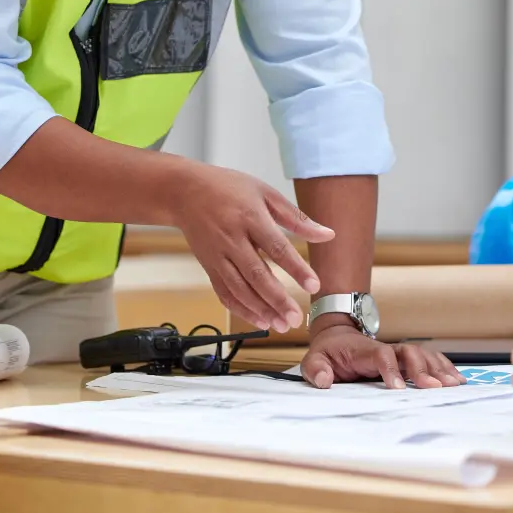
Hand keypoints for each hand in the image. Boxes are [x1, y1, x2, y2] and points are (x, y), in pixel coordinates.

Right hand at [165, 163, 334, 332]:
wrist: (184, 191)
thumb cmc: (228, 188)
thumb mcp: (265, 193)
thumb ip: (296, 217)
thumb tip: (327, 234)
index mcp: (250, 217)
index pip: (276, 247)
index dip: (296, 268)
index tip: (314, 285)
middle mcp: (232, 239)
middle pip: (256, 274)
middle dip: (277, 299)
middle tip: (296, 318)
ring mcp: (218, 255)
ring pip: (239, 288)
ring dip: (260, 309)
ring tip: (281, 324)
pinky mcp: (209, 266)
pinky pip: (224, 292)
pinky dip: (240, 309)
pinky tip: (258, 320)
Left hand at [299, 321, 463, 388]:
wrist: (337, 336)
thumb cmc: (327, 352)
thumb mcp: (313, 360)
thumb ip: (316, 370)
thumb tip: (325, 381)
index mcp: (363, 351)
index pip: (381, 356)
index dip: (391, 370)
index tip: (398, 388)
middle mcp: (385, 349)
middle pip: (409, 352)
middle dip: (423, 369)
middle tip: (435, 388)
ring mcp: (397, 353)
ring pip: (423, 354)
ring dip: (439, 368)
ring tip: (455, 384)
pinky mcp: (405, 359)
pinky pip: (428, 359)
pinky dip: (443, 367)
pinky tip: (457, 379)